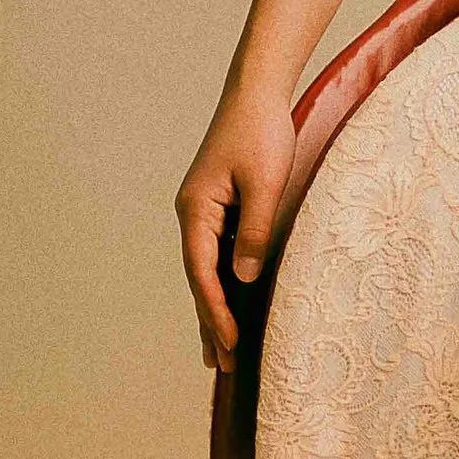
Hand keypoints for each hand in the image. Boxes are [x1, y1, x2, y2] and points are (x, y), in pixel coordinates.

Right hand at [176, 81, 301, 372]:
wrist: (257, 92)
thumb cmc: (262, 132)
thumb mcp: (265, 184)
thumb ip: (255, 231)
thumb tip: (243, 278)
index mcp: (196, 209)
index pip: (202, 273)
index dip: (215, 312)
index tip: (229, 344)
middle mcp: (193, 214)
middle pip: (199, 278)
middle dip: (210, 322)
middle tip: (224, 367)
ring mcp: (204, 210)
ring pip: (207, 269)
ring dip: (214, 308)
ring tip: (221, 350)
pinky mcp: (220, 206)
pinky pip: (218, 254)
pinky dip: (224, 283)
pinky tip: (233, 303)